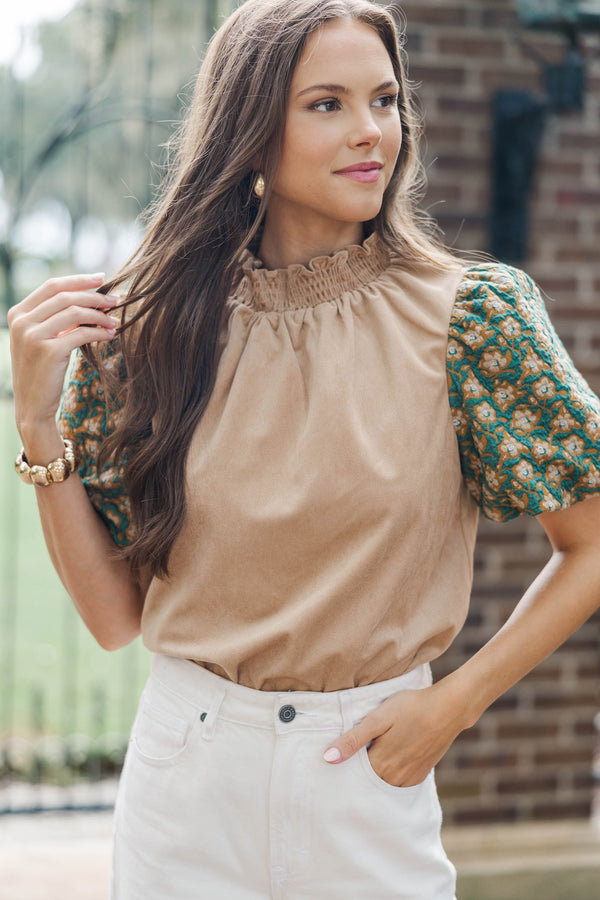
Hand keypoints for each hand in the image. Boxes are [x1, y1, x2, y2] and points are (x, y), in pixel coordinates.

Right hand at [8, 274, 118, 444]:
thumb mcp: (42, 340)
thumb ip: (55, 318)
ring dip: (100, 315)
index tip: (101, 279)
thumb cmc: (41, 372)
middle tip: (115, 300)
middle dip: (94, 296)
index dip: (79, 280)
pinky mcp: (48, 351)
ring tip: (115, 321)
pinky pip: (82, 333)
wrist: (32, 407)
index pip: (52, 286)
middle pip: (65, 296)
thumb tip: (89, 297)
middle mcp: (22, 322)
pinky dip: (99, 332)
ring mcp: (32, 335)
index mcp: (17, 314)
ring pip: (75, 312)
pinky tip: (110, 336)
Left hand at [323, 683, 466, 786]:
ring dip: (376, 772)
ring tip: (375, 751)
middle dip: (359, 770)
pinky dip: (391, 773)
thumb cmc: (411, 708)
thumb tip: (328, 758)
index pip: (352, 775)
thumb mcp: (378, 718)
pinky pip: (398, 781)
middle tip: (357, 751)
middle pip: (367, 781)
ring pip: (383, 782)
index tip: (338, 756)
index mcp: (380, 765)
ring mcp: (409, 779)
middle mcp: (394, 778)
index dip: (345, 764)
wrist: (449, 708)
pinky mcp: (421, 775)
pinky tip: (392, 756)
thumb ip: (353, 740)